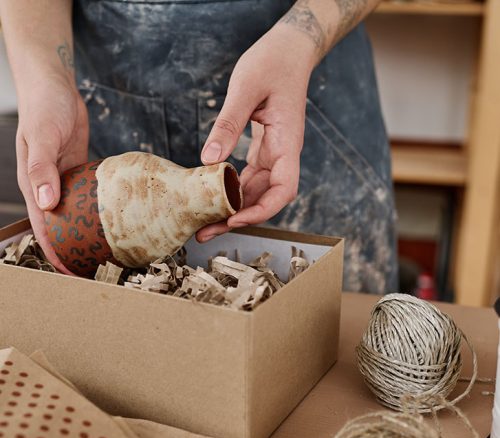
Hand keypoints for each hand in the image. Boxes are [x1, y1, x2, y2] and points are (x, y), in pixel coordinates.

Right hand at [16, 74, 88, 273]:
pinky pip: (89, 198)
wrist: (55, 87)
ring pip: (76, 216)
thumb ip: (41, 169)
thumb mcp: (41, 137)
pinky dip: (97, 212)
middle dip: (73, 250)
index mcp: (33, 186)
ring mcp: (65, 182)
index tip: (69, 274)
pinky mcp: (80, 174)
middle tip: (96, 270)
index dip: (54, 253)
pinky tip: (113, 222)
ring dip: (87, 234)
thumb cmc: (43, 108)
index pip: (43, 228)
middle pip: (61, 227)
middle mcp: (49, 189)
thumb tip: (45, 203)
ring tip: (106, 253)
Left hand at [197, 23, 316, 241]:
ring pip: (256, 192)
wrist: (289, 50)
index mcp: (288, 143)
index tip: (235, 218)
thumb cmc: (273, 62)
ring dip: (233, 209)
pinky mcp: (264, 150)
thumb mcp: (245, 88)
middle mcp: (284, 155)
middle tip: (204, 232)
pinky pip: (250, 178)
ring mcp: (275, 154)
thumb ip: (228, 124)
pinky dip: (233, 190)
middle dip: (237, 219)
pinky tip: (213, 196)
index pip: (284, 190)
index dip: (261, 210)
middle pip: (265, 199)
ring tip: (203, 222)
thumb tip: (209, 160)